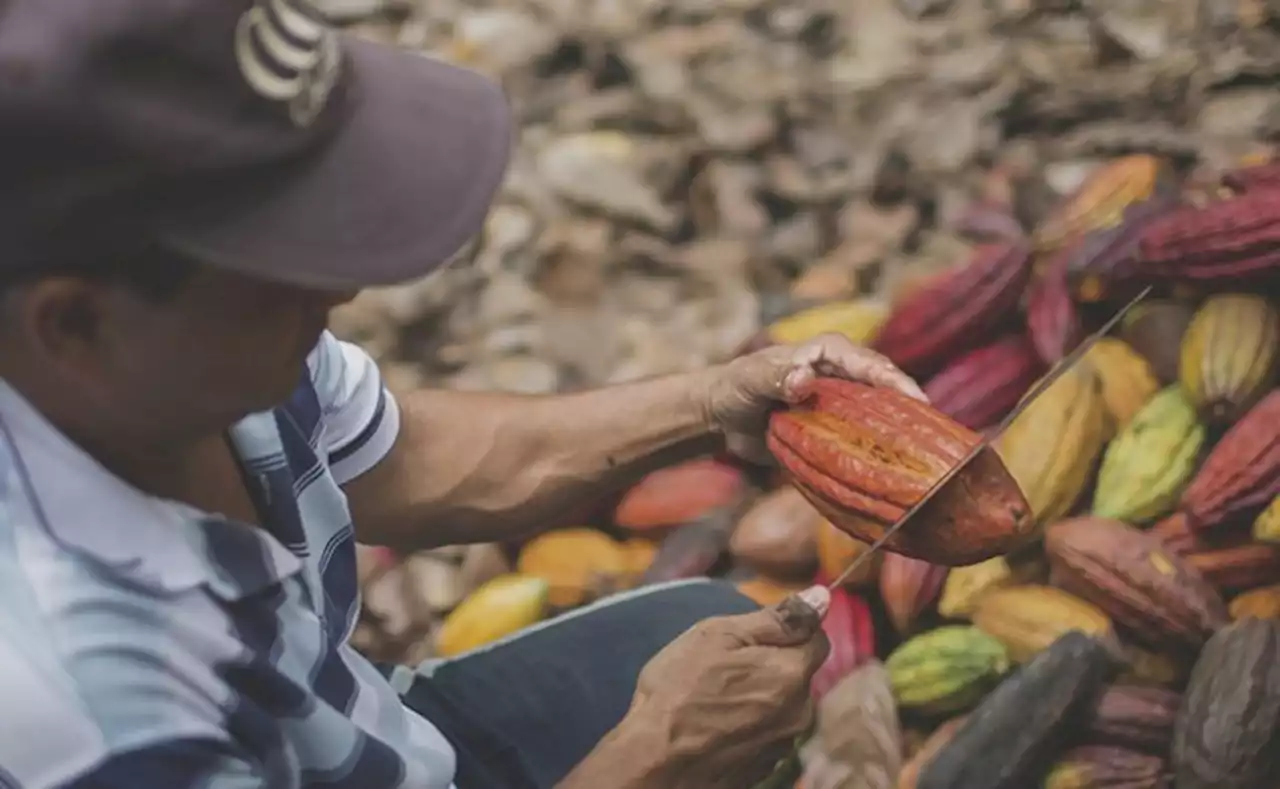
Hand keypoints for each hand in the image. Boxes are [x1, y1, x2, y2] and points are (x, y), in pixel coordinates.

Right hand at [619, 587, 831, 788]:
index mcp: (792, 674)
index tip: (751, 637)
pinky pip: (768, 732)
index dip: (788, 629)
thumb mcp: (719, 635)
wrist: (655, 763)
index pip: (817, 638)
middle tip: (725, 665)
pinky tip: (717, 725)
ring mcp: (783, 744)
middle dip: (772, 664)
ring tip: (716, 698)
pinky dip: (750, 724)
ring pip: (784, 704)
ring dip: (761, 695)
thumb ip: (776, 618)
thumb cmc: (680, 691)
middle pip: (799, 673)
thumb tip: (821, 596)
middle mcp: (800, 712)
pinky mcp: (766, 768)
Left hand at [704, 333, 927, 462]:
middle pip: (887, 391)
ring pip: (882, 418)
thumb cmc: (736, 387)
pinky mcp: (838, 431)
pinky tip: (897, 474)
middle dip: (911, 411)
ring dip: (901, 436)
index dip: (896, 382)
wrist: (722, 417)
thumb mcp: (751, 379)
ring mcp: (845, 405)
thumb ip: (775, 376)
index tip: (918, 402)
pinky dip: (879, 455)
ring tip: (929, 459)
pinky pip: (864, 442)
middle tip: (937, 437)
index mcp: (830, 352)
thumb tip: (803, 378)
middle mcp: (845, 376)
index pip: (871, 365)